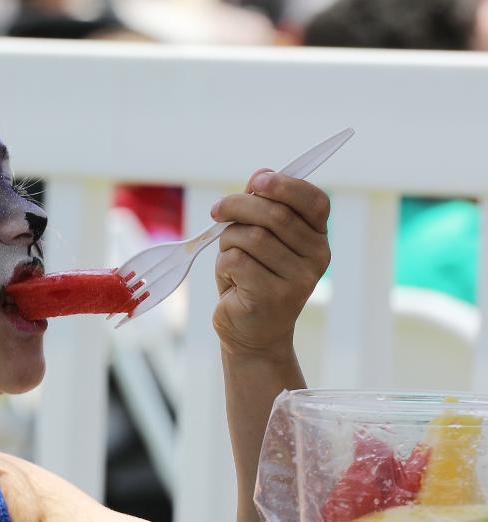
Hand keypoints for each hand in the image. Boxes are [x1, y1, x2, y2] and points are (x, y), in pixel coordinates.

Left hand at [209, 170, 330, 360]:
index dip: (286, 185)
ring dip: (228, 240)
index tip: (257, 181)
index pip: (314, 202)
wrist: (252, 334)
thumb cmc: (252, 280)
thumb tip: (259, 174)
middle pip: (275, 215)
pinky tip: (229, 279)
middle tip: (216, 211)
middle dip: (238, 205)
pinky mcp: (272, 297)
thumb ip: (261, 208)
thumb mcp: (258, 240)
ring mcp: (298, 280)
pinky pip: (236, 261)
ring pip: (251, 237)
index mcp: (318, 239)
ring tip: (227, 255)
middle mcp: (316, 258)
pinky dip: (223, 264)